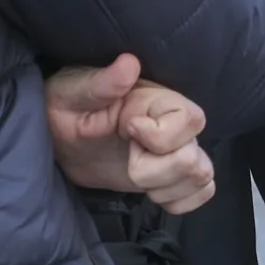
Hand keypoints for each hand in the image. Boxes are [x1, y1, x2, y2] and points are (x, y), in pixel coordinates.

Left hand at [46, 54, 215, 214]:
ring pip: (202, 178)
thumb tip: (129, 63)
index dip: (160, 137)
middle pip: (194, 160)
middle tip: (126, 159)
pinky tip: (152, 192)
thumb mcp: (73, 93)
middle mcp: (177, 126)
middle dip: (152, 172)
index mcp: (157, 101)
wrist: (60, 140)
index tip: (126, 131)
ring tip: (135, 175)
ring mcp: (178, 152)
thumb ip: (102, 82)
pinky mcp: (174, 175)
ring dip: (164, 188)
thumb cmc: (65, 107)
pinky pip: (204, 191)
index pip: (190, 120)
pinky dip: (180, 201)